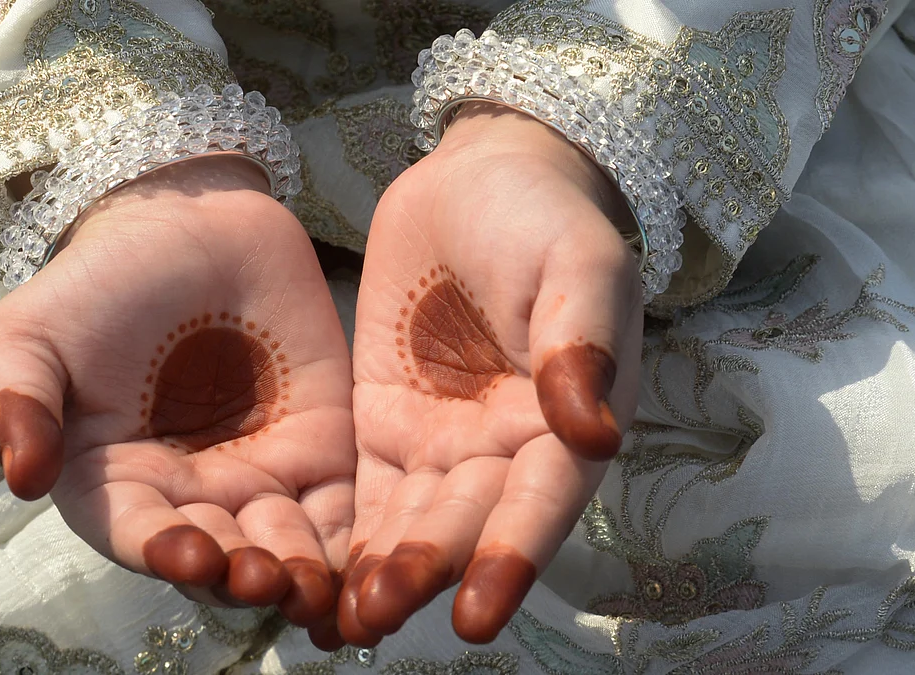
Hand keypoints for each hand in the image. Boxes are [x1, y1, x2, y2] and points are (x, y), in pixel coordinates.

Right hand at [0, 157, 353, 626]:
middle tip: (265, 579)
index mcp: (115, 484)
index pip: (138, 533)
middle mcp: (189, 497)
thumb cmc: (100, 282)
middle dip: (241, 576)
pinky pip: (338, 509)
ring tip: (315, 586)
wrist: (191, 222)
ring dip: (299, 576)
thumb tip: (18, 478)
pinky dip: (350, 544)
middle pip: (219, 557)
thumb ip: (15, 400)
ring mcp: (259, 477)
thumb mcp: (31, 333)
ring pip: (282, 547)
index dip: (161, 552)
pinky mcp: (320, 451)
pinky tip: (365, 565)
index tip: (186, 554)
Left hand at [342, 105, 642, 644]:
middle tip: (378, 615)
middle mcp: (505, 449)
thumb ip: (581, 344)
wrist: (476, 178)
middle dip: (427, 571)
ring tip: (343, 619)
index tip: (473, 616)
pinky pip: (369, 492)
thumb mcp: (577, 265)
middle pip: (467, 523)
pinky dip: (350, 537)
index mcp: (564, 419)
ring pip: (414, 521)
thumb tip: (595, 435)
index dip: (510, 558)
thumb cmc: (542, 216)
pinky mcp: (386, 426)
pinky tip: (318, 579)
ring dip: (383, 571)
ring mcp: (442, 442)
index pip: (540, 501)